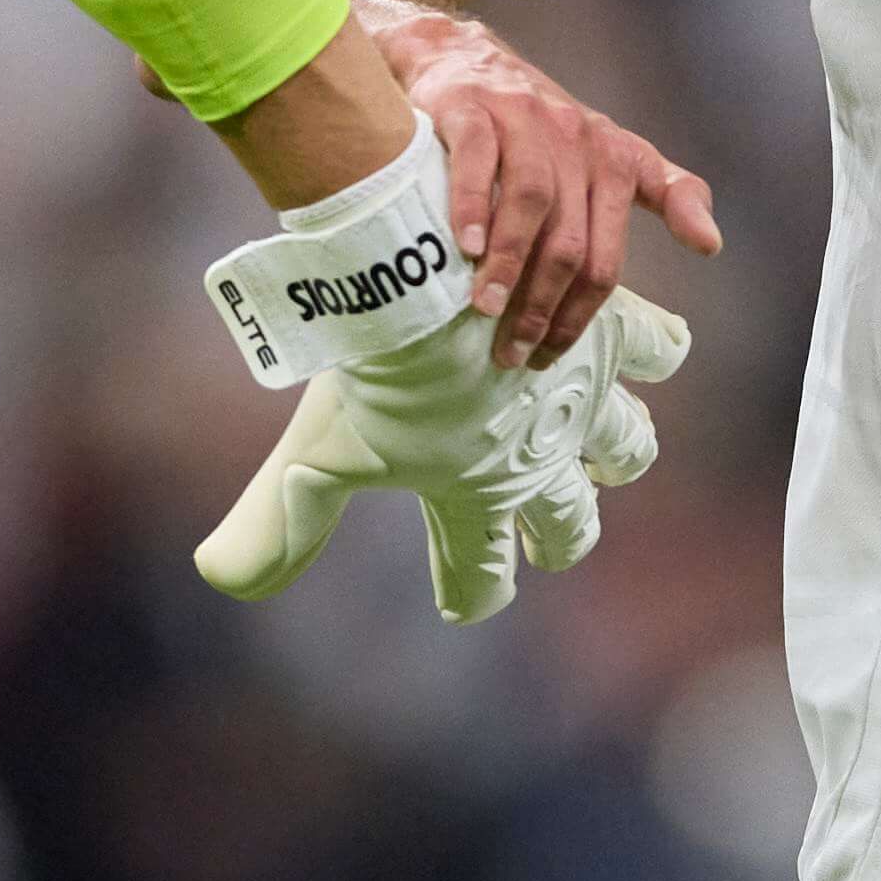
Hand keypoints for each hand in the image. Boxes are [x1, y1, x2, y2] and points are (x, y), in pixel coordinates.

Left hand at [200, 290, 688, 619]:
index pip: (482, 568)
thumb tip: (216, 577)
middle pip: (570, 519)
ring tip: (610, 440)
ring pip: (628, 441)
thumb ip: (276, 520)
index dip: (475, 588)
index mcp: (479, 495)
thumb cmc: (370, 374)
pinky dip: (665, 341)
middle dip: (561, 530)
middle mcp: (545, 458)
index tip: (469, 599)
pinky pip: (664, 345)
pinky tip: (660, 339)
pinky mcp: (615, 331)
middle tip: (551, 534)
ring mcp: (585, 396)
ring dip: (617, 445)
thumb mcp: (318, 453)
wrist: (430, 280)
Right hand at [366, 0, 719, 367]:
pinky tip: (463, 246)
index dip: (580, 313)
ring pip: (532, 201)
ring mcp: (525, 121)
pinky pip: (478, 159)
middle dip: (542, 305)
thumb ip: (668, 195)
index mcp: (616, 160)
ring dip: (511, 263)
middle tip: (512, 349)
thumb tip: (712, 246)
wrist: (463, 57)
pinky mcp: (474, 108)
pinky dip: (472, 205)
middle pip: (569, 240)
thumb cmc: (541, 125)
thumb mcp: (613, 153)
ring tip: (486, 309)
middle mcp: (577, 139)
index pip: (607, 256)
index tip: (549, 354)